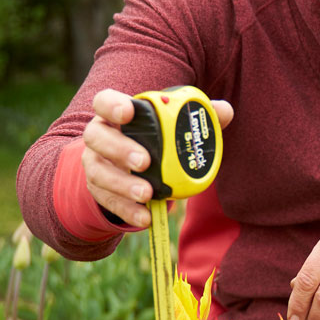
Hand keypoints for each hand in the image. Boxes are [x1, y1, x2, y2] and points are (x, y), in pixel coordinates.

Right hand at [81, 88, 234, 227]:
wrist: (129, 167)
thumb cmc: (154, 138)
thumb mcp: (172, 124)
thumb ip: (197, 116)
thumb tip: (224, 110)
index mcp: (116, 114)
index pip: (104, 101)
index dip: (113, 105)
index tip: (129, 112)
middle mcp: (100, 136)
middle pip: (96, 136)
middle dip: (119, 149)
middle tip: (144, 161)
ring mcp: (96, 164)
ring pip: (98, 173)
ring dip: (122, 185)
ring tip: (146, 194)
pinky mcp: (99, 190)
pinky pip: (108, 201)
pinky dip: (127, 211)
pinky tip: (145, 217)